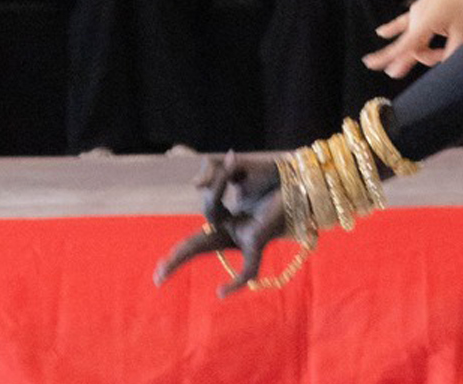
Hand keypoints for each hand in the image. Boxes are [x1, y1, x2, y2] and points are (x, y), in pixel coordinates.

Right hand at [153, 153, 288, 296]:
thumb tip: (194, 184)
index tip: (165, 230)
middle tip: (158, 275)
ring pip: (213, 238)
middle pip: (197, 245)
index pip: (196, 220)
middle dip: (178, 258)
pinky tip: (221, 293)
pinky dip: (235, 282)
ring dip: (213, 192)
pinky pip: (246, 270)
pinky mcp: (258, 243)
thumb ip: (215, 173)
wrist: (304, 177)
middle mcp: (232, 229)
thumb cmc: (272, 177)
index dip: (185, 211)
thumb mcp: (239, 170)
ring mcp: (244, 238)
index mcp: (225, 216)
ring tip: (223, 173)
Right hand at [364, 0, 462, 76]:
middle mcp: (416, 17)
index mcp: (426, 23)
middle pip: (412, 47)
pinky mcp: (421, 7)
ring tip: (444, 47)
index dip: (388, 57)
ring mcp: (417, 11)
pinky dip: (393, 28)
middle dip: (426, 56)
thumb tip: (441, 66)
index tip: (370, 65)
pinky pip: (404, 21)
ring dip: (425, 47)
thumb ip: (450, 53)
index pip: (403, 46)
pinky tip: (381, 32)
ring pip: (413, 38)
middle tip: (442, 54)